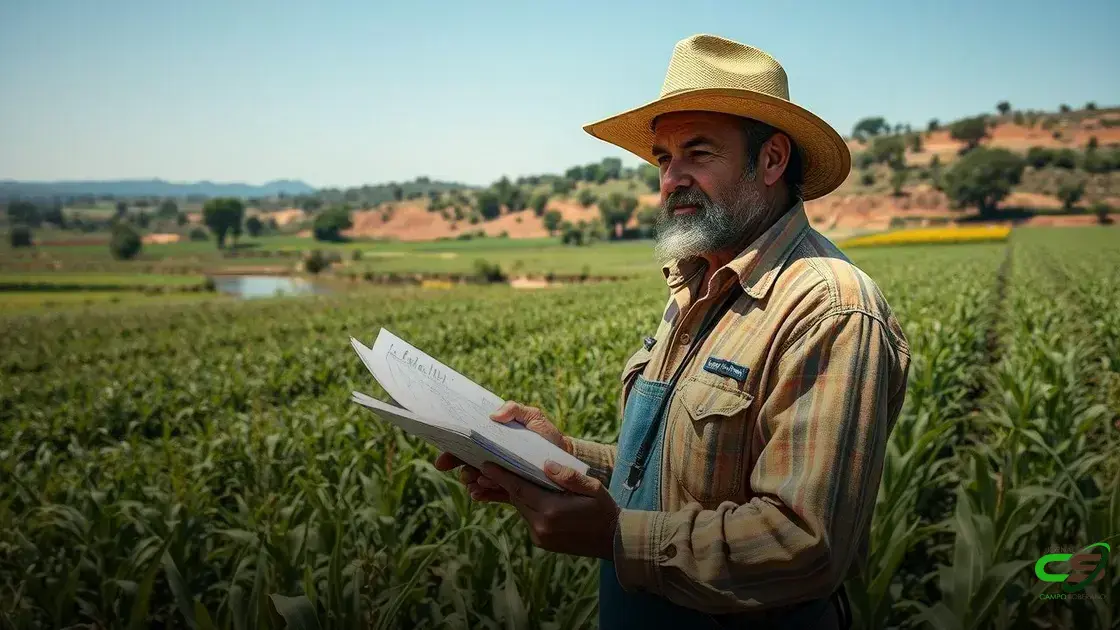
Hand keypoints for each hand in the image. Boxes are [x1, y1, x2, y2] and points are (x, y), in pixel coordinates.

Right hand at [433, 401, 571, 501]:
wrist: (565, 460)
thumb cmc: (546, 435)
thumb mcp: (533, 417)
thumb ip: (515, 409)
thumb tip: (494, 414)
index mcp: (492, 440)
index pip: (466, 445)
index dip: (451, 452)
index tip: (443, 459)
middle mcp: (491, 458)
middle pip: (465, 464)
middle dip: (460, 469)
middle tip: (465, 472)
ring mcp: (498, 476)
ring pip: (475, 480)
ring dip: (472, 482)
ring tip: (479, 481)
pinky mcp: (508, 491)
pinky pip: (490, 495)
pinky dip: (481, 494)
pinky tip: (479, 494)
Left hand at [482, 459, 619, 559]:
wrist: (613, 542)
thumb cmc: (603, 510)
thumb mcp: (593, 487)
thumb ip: (568, 476)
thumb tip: (545, 464)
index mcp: (552, 510)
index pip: (519, 489)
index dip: (501, 476)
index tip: (486, 465)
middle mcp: (542, 525)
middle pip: (517, 499)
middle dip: (507, 483)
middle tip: (495, 466)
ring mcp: (540, 536)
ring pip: (522, 509)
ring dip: (519, 495)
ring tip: (516, 478)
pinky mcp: (541, 542)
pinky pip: (529, 519)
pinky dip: (529, 507)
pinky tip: (536, 497)